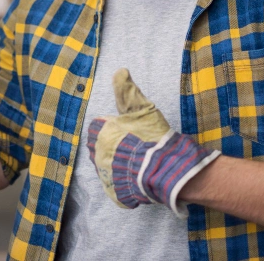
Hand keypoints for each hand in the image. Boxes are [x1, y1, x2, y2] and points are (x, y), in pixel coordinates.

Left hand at [87, 68, 219, 216]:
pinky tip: (138, 178)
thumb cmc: (153, 136)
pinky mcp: (115, 193)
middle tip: (135, 147)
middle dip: (115, 147)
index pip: (99, 127)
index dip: (114, 128)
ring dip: (119, 165)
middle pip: (102, 148)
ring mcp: (106, 176)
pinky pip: (117, 187)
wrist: (166, 169)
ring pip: (108, 167)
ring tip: (138, 163)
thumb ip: (127, 90)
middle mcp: (97, 155)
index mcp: (100, 133)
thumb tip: (120, 70)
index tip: (128, 132)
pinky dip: (125, 184)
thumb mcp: (141, 108)